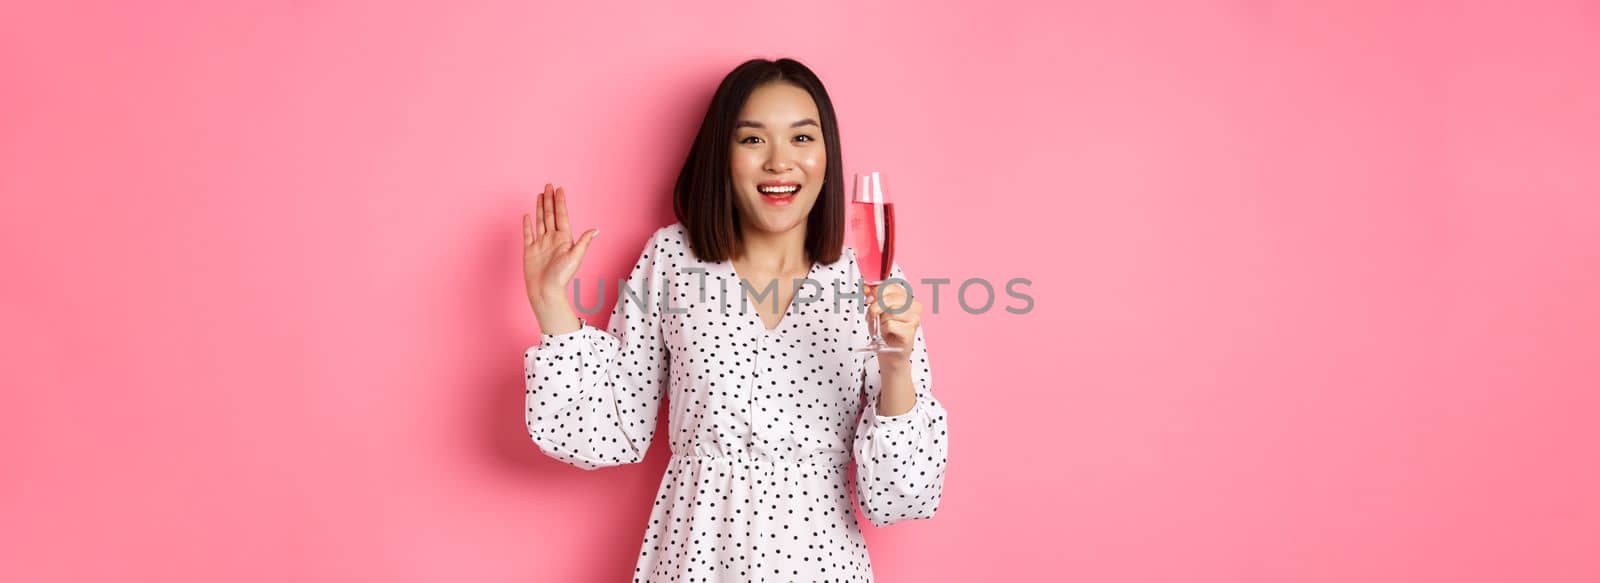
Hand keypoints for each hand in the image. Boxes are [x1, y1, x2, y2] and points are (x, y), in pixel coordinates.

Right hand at [523, 183, 598, 306]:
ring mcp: (540, 244)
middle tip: (548, 185)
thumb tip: (596, 230)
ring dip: (539, 208)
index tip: (559, 189)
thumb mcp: (575, 257)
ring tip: (539, 195)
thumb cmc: (561, 277)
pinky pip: (528, 234)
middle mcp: (552, 239)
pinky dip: (527, 224)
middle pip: (549, 214)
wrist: (545, 291)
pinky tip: (527, 215)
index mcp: (563, 239)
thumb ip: (583, 242)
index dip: (560, 202)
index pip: (561, 216)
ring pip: (539, 221)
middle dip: (549, 200)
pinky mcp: (529, 250)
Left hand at [865, 281, 921, 361]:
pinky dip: (883, 330)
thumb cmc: (885, 331)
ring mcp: (914, 319)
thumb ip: (872, 296)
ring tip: (882, 327)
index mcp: (906, 297)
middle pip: (889, 299)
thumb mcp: (876, 310)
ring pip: (889, 312)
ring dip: (880, 321)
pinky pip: (890, 325)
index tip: (869, 300)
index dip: (875, 293)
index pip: (889, 286)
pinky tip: (887, 334)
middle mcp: (914, 305)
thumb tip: (866, 286)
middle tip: (872, 317)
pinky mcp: (910, 331)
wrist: (890, 353)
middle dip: (875, 308)